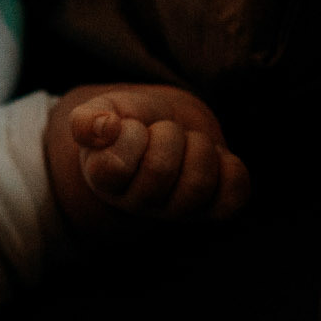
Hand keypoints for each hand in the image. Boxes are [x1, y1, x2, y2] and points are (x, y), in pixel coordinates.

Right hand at [44, 84, 249, 234]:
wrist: (168, 122)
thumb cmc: (131, 118)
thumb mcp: (103, 110)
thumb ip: (87, 118)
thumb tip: (105, 127)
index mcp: (105, 181)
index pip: (117, 166)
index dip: (131, 134)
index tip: (131, 126)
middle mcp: (140, 203)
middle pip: (161, 170)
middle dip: (168, 134)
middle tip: (164, 130)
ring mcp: (179, 210)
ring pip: (198, 184)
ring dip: (199, 147)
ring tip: (189, 141)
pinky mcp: (216, 208)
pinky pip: (234, 195)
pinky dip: (231, 167)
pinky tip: (216, 157)